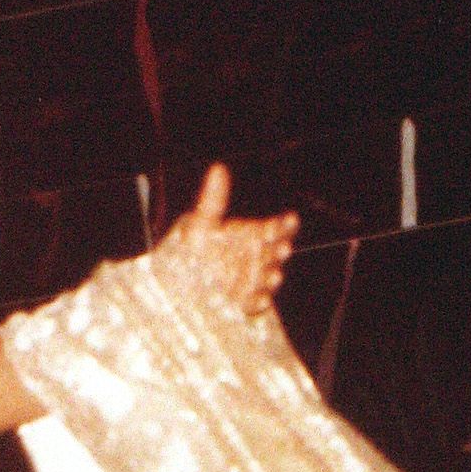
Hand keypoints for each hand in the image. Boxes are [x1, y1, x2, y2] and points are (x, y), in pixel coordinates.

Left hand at [151, 164, 297, 316]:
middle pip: (274, 253)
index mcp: (252, 237)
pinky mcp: (245, 303)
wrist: (180, 285)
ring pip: (268, 278)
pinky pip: (255, 303)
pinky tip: (257, 301)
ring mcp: (253, 281)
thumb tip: (219, 168)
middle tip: (282, 248)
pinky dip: (256, 302)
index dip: (283, 225)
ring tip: (271, 276)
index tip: (290, 220)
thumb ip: (213, 199)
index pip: (275, 229)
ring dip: (271, 277)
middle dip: (279, 250)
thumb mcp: (201, 225)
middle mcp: (257, 259)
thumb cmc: (194, 250)